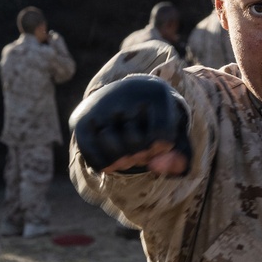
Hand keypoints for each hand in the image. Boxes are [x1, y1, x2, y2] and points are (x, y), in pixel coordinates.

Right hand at [69, 75, 190, 173]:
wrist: (124, 96)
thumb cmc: (155, 120)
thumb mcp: (175, 135)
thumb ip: (180, 157)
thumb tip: (158, 168)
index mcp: (155, 93)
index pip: (162, 136)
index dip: (163, 148)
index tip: (162, 139)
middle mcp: (124, 94)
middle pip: (137, 145)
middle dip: (143, 155)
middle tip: (143, 147)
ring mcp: (100, 106)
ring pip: (115, 153)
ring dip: (124, 162)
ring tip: (128, 154)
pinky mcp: (80, 120)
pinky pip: (93, 157)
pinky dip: (105, 165)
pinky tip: (112, 160)